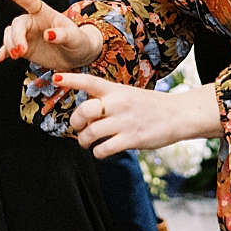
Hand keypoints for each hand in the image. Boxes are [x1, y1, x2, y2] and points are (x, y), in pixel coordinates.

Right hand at [0, 0, 103, 70]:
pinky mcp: (25, 49)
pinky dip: (3, 52)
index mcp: (45, 13)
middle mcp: (34, 22)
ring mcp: (28, 35)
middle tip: (21, 51)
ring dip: (9, 44)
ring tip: (15, 56)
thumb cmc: (78, 41)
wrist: (77, 57)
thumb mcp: (75, 37)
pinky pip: (10, 47)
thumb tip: (48, 34)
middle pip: (18, 23)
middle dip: (16, 36)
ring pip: (10, 34)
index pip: (29, 1)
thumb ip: (63, 34)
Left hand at [56, 74, 221, 156]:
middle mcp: (118, 103)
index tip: (55, 78)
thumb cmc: (148, 106)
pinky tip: (101, 151)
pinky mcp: (131, 139)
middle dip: (74, 123)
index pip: (89, 81)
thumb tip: (85, 116)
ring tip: (87, 143)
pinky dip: (98, 153)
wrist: (176, 114)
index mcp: (116, 89)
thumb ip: (107, 102)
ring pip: (91, 133)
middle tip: (77, 128)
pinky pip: (104, 149)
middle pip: (84, 111)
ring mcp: (124, 121)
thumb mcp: (127, 95)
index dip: (70, 79)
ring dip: (84, 141)